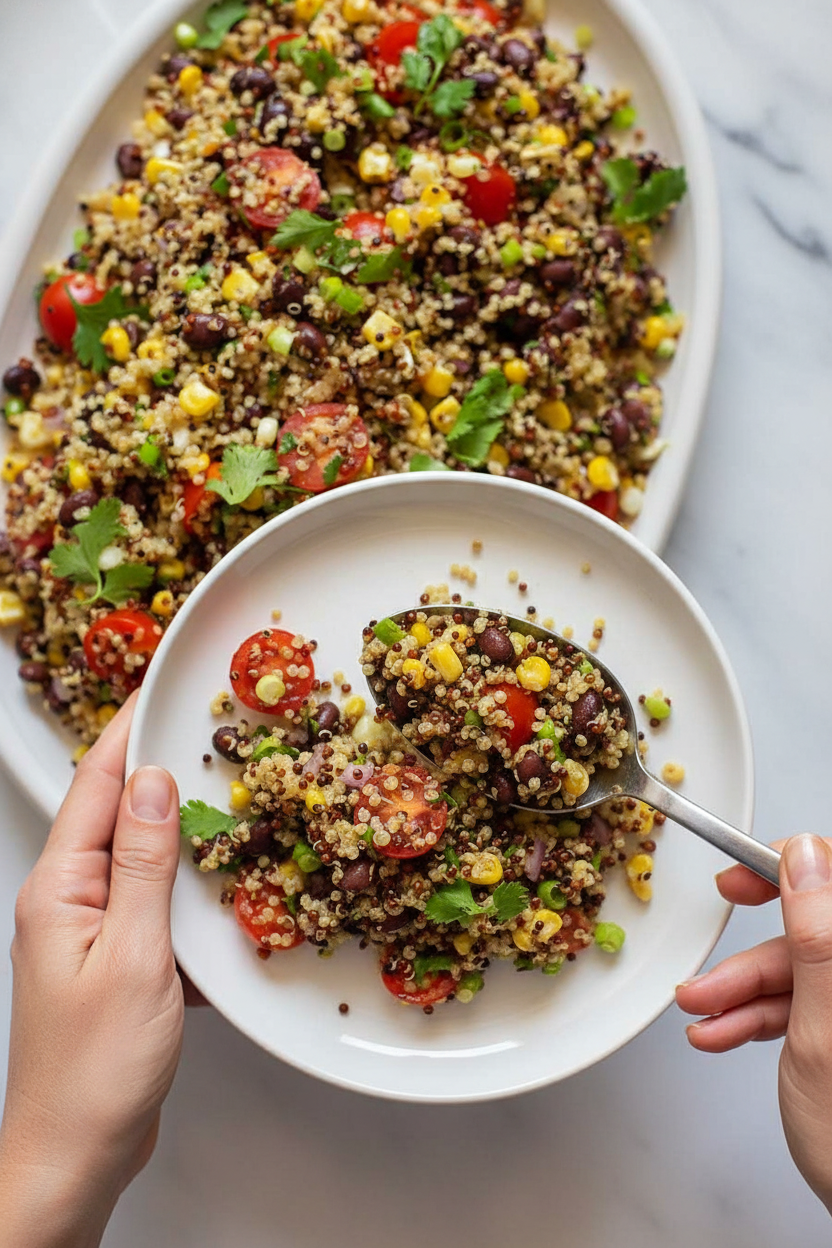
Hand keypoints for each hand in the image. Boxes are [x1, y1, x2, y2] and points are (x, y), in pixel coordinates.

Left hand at [0, 695, 183, 1247]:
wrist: (76, 1152)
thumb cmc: (96, 1069)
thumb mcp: (133, 956)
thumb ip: (146, 867)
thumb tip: (156, 785)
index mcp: (61, 889)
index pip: (97, 787)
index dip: (128, 731)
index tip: (158, 687)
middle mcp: (68, 901)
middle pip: (116, 814)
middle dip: (157, 768)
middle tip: (202, 730)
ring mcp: (90, 932)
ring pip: (140, 858)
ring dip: (178, 828)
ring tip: (222, 797)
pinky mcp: (116, 962)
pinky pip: (154, 905)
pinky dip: (187, 888)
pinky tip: (219, 887)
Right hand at [676, 835, 831, 1212]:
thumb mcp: (822, 1027)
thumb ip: (815, 937)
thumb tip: (804, 858)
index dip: (788, 867)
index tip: (742, 876)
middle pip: (814, 930)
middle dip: (752, 953)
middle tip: (711, 951)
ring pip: (802, 974)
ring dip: (743, 992)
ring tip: (701, 1012)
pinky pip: (803, 1007)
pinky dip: (759, 1018)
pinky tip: (722, 1032)